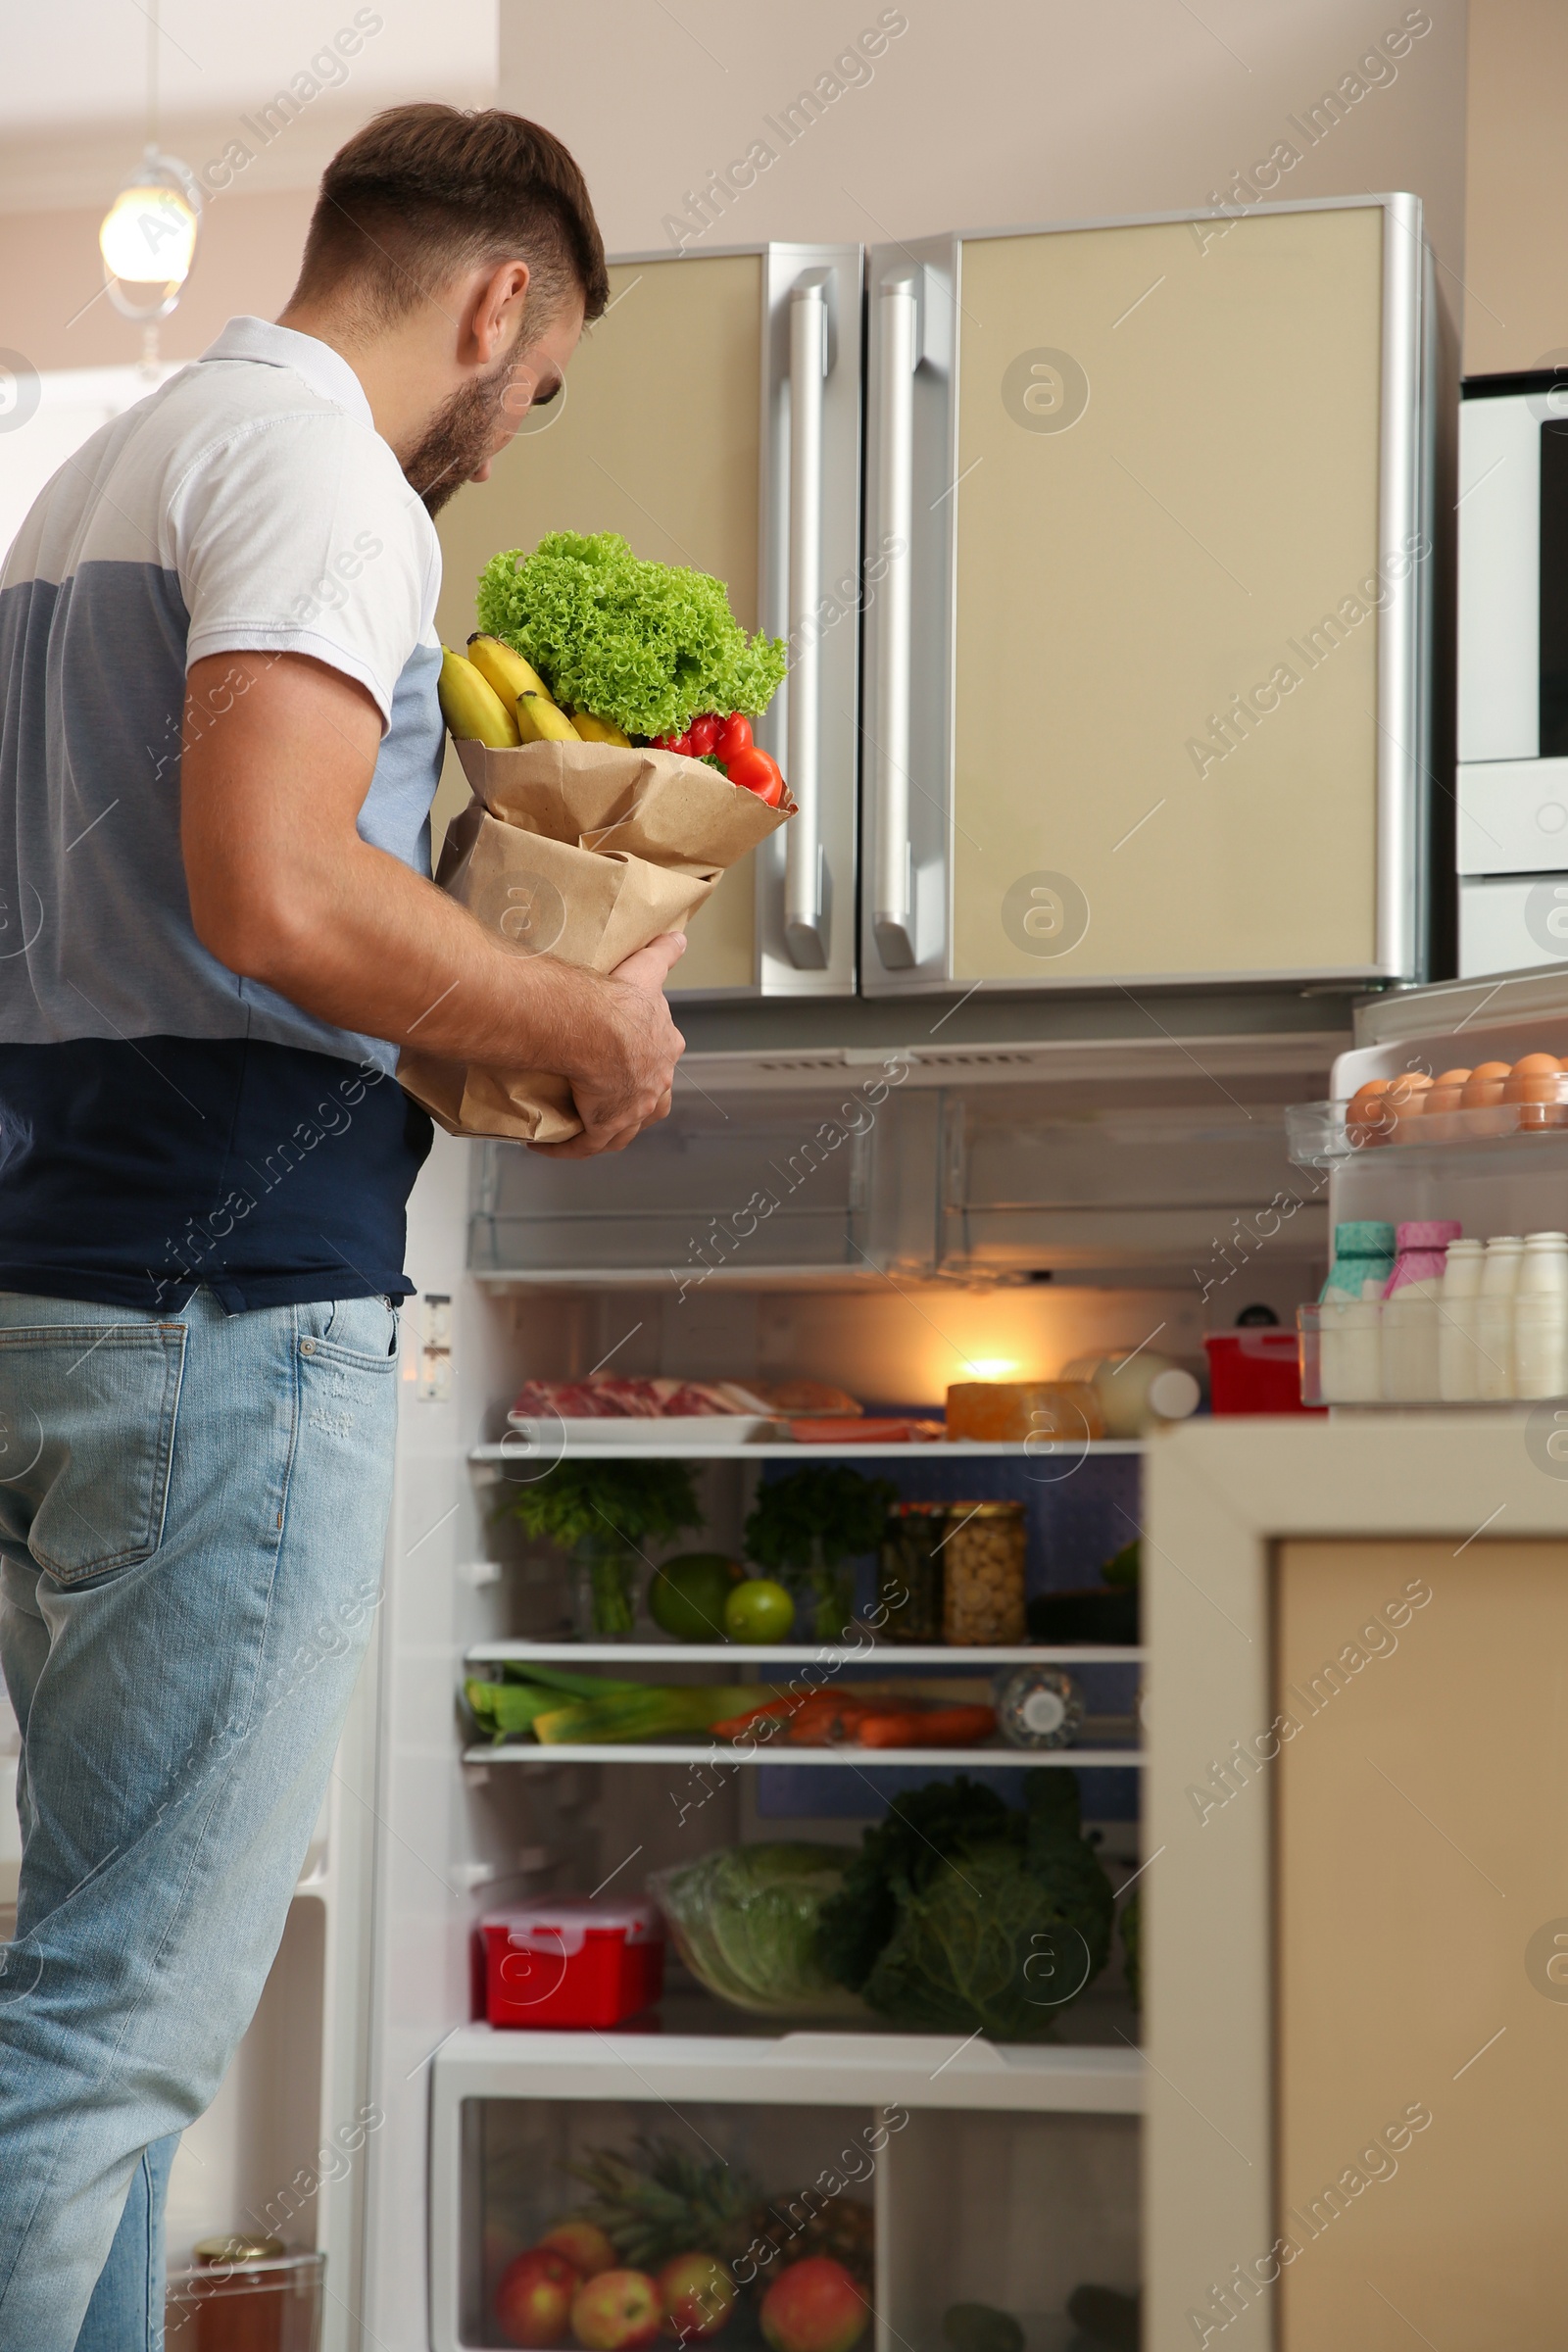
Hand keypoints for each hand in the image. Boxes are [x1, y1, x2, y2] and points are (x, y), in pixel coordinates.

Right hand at [530, 933, 686, 1157]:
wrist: (592, 1025)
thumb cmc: (616, 999)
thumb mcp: (645, 972)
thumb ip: (662, 955)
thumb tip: (678, 937)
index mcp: (665, 1048)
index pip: (661, 1058)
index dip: (648, 1060)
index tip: (626, 1058)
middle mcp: (656, 1082)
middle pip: (649, 1099)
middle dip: (633, 1100)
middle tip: (604, 1094)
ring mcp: (633, 1109)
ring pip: (622, 1128)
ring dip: (604, 1128)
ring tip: (580, 1123)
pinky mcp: (604, 1126)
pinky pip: (584, 1145)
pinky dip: (565, 1146)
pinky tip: (544, 1144)